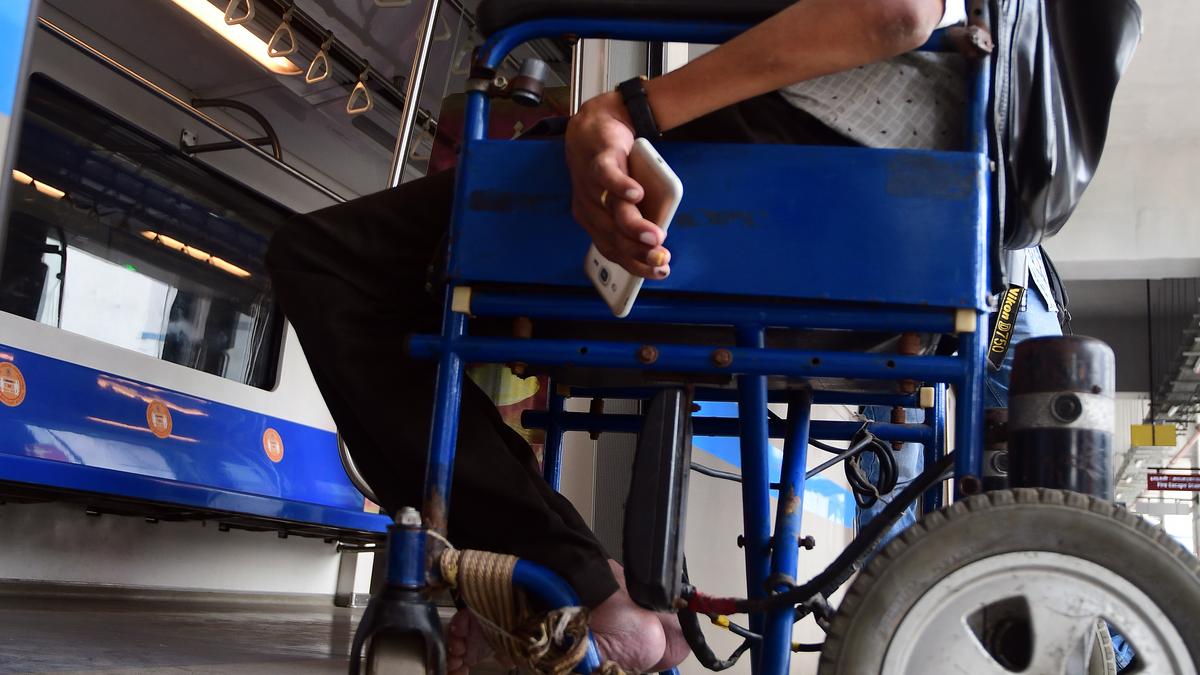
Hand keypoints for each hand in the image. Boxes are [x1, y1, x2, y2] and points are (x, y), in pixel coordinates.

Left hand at [565, 92, 669, 278]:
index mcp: (594, 222)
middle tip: (661, 260)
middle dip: (639, 252)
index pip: (612, 250)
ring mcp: (593, 185)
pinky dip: (621, 186)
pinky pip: (607, 176)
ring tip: (656, 237)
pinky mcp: (601, 160)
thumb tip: (659, 241)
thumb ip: (637, 217)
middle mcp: (590, 207)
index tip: (658, 273)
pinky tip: (637, 194)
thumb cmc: (611, 169)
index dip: (635, 264)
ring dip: (635, 226)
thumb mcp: (623, 199)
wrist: (595, 127)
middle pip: (613, 236)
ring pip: (612, 212)